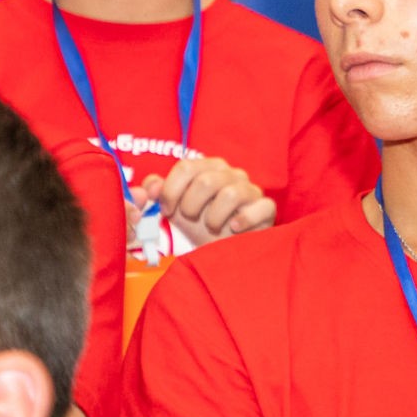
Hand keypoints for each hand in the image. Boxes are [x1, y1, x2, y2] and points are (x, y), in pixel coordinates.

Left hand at [131, 156, 275, 247]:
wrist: (225, 249)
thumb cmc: (199, 225)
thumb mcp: (175, 209)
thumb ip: (157, 193)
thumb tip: (150, 187)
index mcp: (207, 167)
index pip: (185, 167)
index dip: (171, 191)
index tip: (167, 211)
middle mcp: (231, 173)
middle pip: (206, 181)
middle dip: (191, 206)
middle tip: (190, 220)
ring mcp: (251, 189)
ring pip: (230, 194)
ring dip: (214, 217)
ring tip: (211, 227)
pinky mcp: (266, 208)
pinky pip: (260, 207)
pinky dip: (243, 220)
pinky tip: (234, 229)